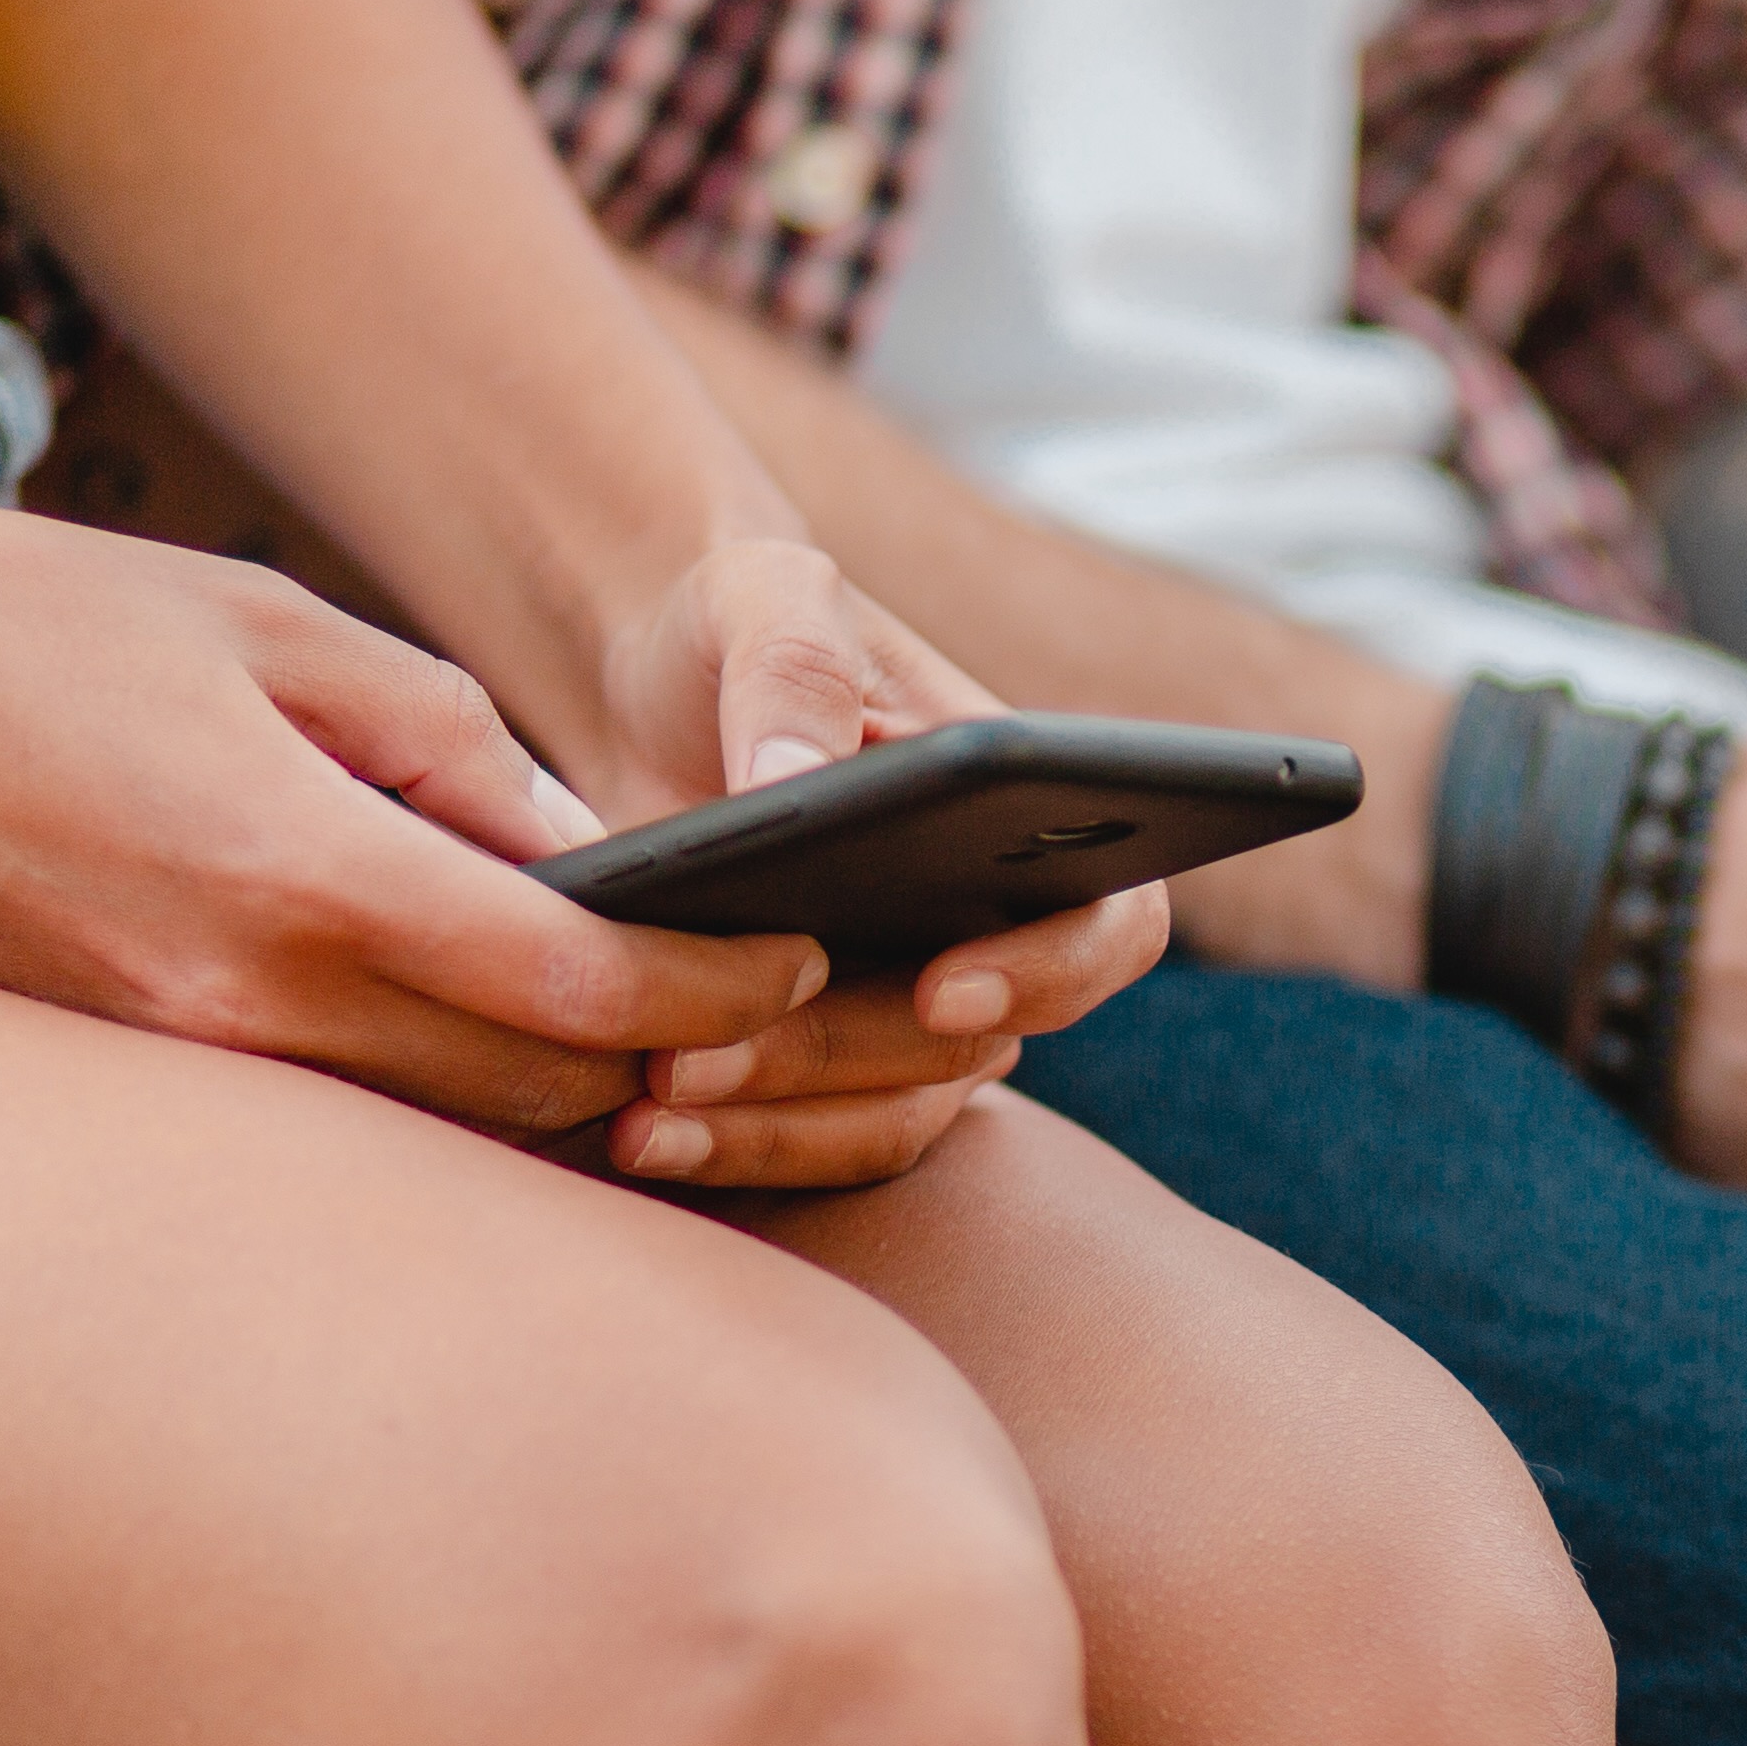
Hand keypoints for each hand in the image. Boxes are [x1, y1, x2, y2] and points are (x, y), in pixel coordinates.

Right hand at [0, 461, 818, 1135]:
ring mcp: (170, 1064)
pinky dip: (431, 1092)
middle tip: (765, 1010)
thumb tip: (589, 855)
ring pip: (439, 1128)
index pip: (588, 994)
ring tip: (659, 1038)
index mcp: (307, 880)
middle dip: (673, 1061)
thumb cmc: (16, 616)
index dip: (722, 991)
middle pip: (540, 1094)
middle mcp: (244, 1007)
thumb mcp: (269, 628)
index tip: (799, 961)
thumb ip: (447, 748)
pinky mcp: (116, 1079)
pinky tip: (486, 1040)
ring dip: (561, 1095)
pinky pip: (327, 1118)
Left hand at [538, 536, 1153, 1189]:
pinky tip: (636, 1133)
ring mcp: (914, 1013)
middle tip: (702, 1054)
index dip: (1050, 972)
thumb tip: (797, 782)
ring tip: (650, 1104)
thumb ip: (792, 665)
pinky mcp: (827, 1066)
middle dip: (836, 1058)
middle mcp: (998, 933)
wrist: (652, 693)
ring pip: (893, 1116)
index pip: (1110, 923)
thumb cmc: (741, 626)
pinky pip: (815, 1144)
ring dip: (774, 1125)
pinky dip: (734, 1149)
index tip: (943, 989)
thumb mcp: (764, 596)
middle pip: (970, 1048)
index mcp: (1033, 821)